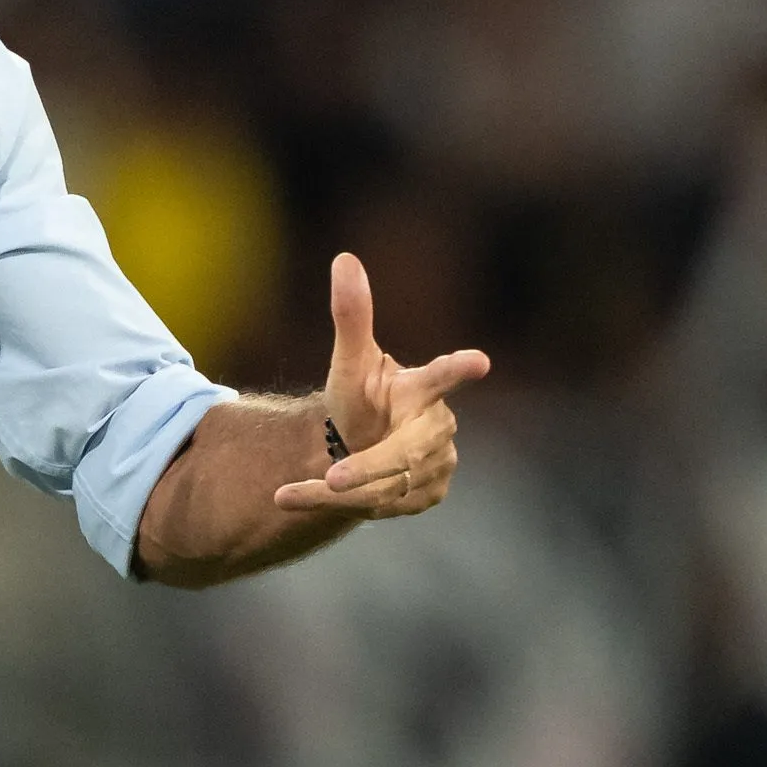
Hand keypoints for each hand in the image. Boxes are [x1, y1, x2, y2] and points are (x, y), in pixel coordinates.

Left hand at [272, 252, 488, 517]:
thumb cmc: (363, 396)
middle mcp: (435, 429)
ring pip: (386, 488)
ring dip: (336, 493)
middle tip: (334, 479)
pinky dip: (334, 507)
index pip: (442, 376)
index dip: (458, 368)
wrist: (361, 444)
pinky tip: (300, 498)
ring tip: (287, 493)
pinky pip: (378, 507)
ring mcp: (436, 466)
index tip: (479, 360)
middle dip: (369, 467)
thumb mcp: (350, 361)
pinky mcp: (426, 496)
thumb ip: (351, 315)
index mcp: (420, 390)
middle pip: (404, 453)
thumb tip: (344, 259)